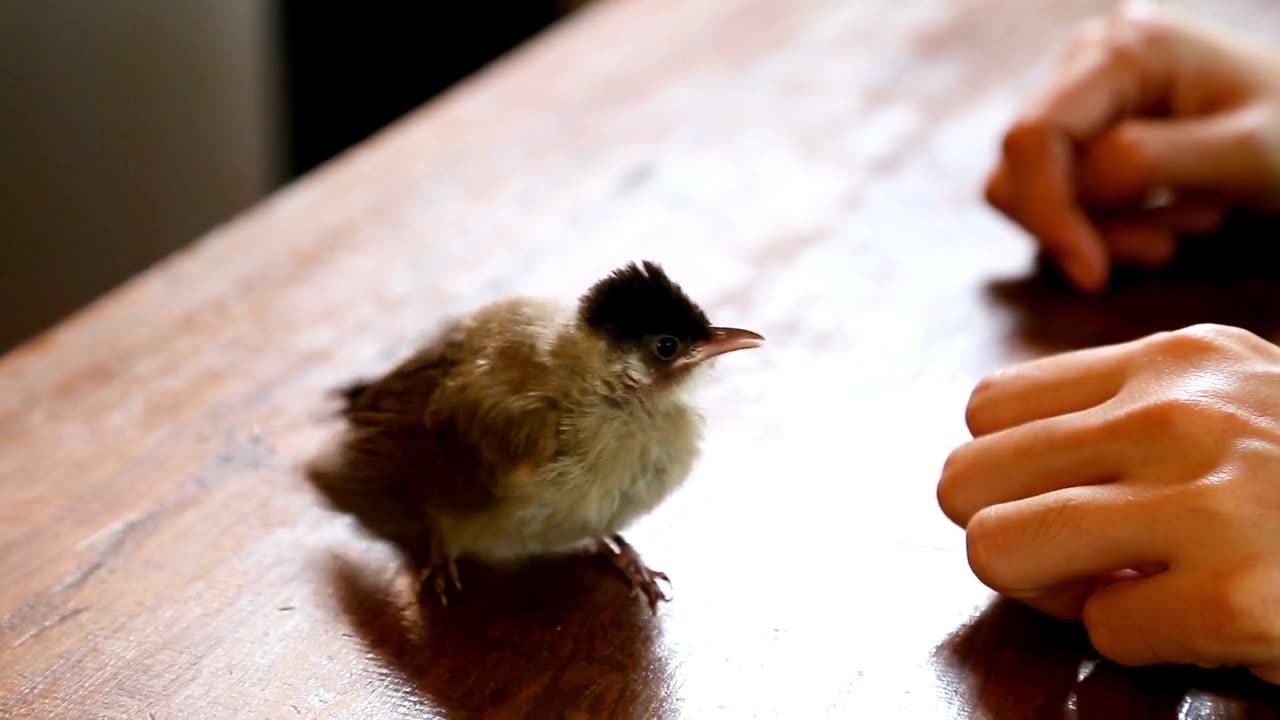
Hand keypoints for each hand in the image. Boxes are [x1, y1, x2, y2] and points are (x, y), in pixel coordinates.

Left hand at [938, 324, 1279, 682]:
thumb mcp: (1234, 401)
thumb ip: (1121, 414)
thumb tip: (990, 472)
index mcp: (1171, 362)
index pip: (985, 411)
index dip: (1005, 475)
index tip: (1061, 503)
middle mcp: (1178, 415)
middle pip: (963, 482)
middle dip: (1004, 535)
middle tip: (1077, 561)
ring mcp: (1209, 501)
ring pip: (997, 550)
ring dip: (1053, 593)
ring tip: (1126, 590)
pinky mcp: (1238, 594)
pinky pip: (1103, 631)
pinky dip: (1146, 642)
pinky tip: (1209, 620)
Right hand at [986, 4, 1279, 292]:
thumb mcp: (1243, 152)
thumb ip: (1148, 162)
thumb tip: (1074, 189)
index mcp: (1120, 52)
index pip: (1032, 137)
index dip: (1048, 211)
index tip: (1093, 274)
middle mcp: (1085, 63)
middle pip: (1020, 167)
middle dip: (1083, 224)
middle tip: (1166, 247)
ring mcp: (1083, 95)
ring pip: (1033, 189)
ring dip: (1103, 229)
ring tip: (1184, 226)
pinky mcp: (1087, 129)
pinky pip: (1060, 193)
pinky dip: (1108, 224)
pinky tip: (1169, 216)